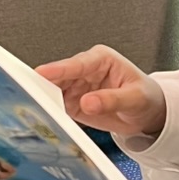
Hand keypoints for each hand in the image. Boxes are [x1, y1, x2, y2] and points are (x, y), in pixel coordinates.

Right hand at [36, 45, 166, 137]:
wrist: (148, 113)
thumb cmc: (146, 97)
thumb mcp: (135, 98)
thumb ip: (112, 99)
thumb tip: (88, 102)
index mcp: (101, 59)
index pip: (76, 64)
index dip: (58, 69)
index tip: (41, 73)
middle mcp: (85, 71)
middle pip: (59, 77)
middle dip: (44, 85)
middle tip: (31, 94)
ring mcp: (77, 87)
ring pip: (54, 92)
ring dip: (44, 101)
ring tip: (35, 110)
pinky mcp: (73, 103)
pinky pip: (57, 108)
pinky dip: (50, 113)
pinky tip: (44, 119)